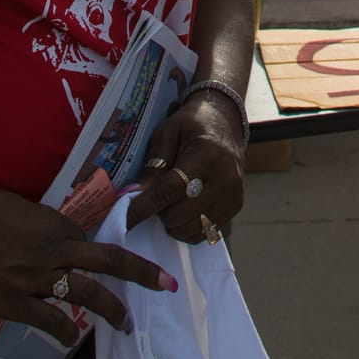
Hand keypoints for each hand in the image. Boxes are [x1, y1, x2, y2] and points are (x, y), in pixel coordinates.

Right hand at [0, 185, 172, 345]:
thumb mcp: (11, 204)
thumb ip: (36, 221)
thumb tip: (44, 233)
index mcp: (51, 221)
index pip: (85, 238)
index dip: (88, 247)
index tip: (93, 255)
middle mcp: (51, 249)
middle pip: (107, 260)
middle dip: (141, 272)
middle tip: (166, 284)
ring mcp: (35, 279)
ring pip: (87, 294)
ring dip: (112, 310)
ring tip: (127, 322)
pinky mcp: (13, 304)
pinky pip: (50, 321)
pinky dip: (65, 331)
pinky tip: (73, 339)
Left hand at [128, 94, 244, 243]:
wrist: (226, 124)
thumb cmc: (192, 125)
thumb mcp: (167, 133)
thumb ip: (153, 165)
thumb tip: (135, 197)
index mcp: (208, 154)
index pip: (170, 190)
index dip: (143, 206)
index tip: (124, 219)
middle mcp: (225, 179)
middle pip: (178, 215)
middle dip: (158, 211)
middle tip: (155, 195)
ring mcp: (233, 196)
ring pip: (189, 229)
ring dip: (172, 221)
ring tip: (171, 199)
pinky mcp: (235, 208)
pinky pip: (203, 233)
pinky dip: (187, 226)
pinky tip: (185, 206)